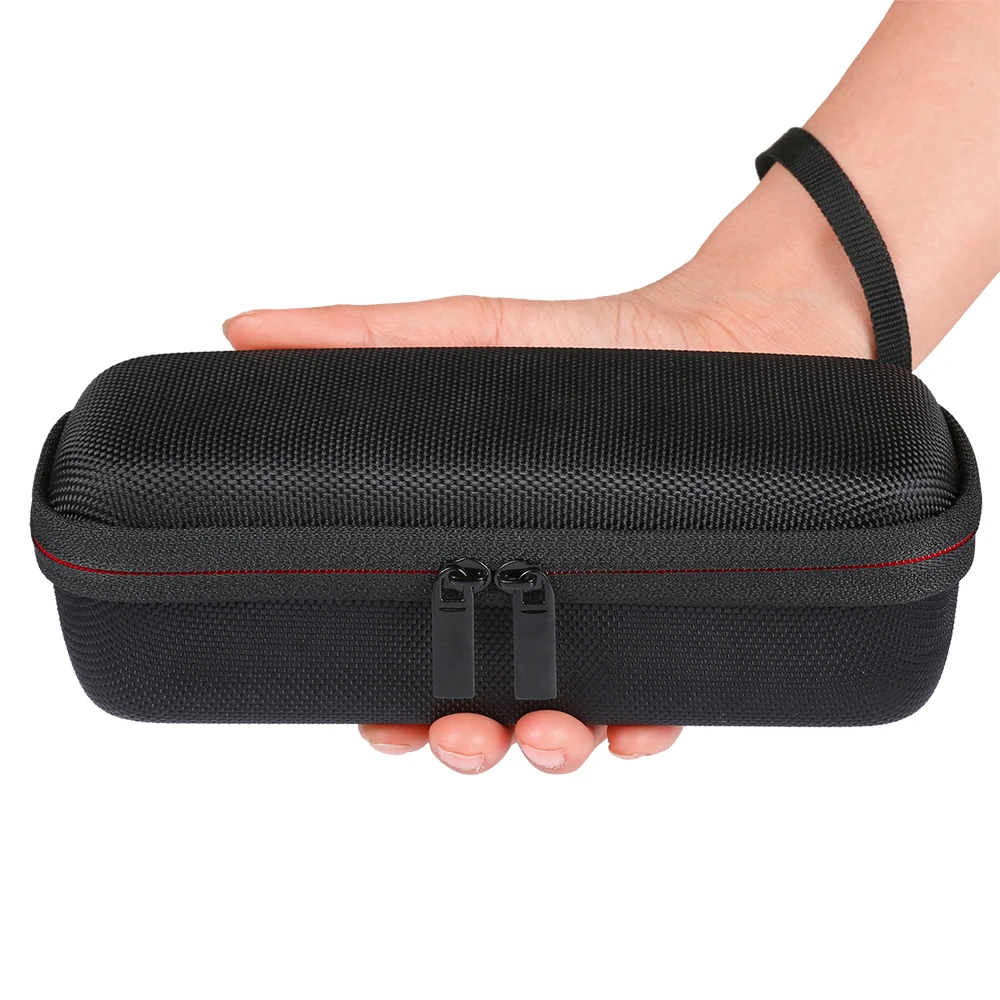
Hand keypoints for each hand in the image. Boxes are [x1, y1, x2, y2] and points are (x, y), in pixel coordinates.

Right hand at [222, 165, 872, 772]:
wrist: (736, 335)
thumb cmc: (596, 346)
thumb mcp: (471, 336)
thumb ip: (363, 340)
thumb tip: (243, 327)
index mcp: (477, 550)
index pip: (415, 650)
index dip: (389, 702)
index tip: (376, 718)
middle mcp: (541, 597)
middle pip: (486, 706)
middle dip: (464, 740)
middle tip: (461, 734)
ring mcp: (613, 616)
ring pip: (569, 722)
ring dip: (549, 750)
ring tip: (550, 735)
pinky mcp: (690, 619)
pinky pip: (666, 701)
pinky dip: (646, 729)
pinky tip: (635, 728)